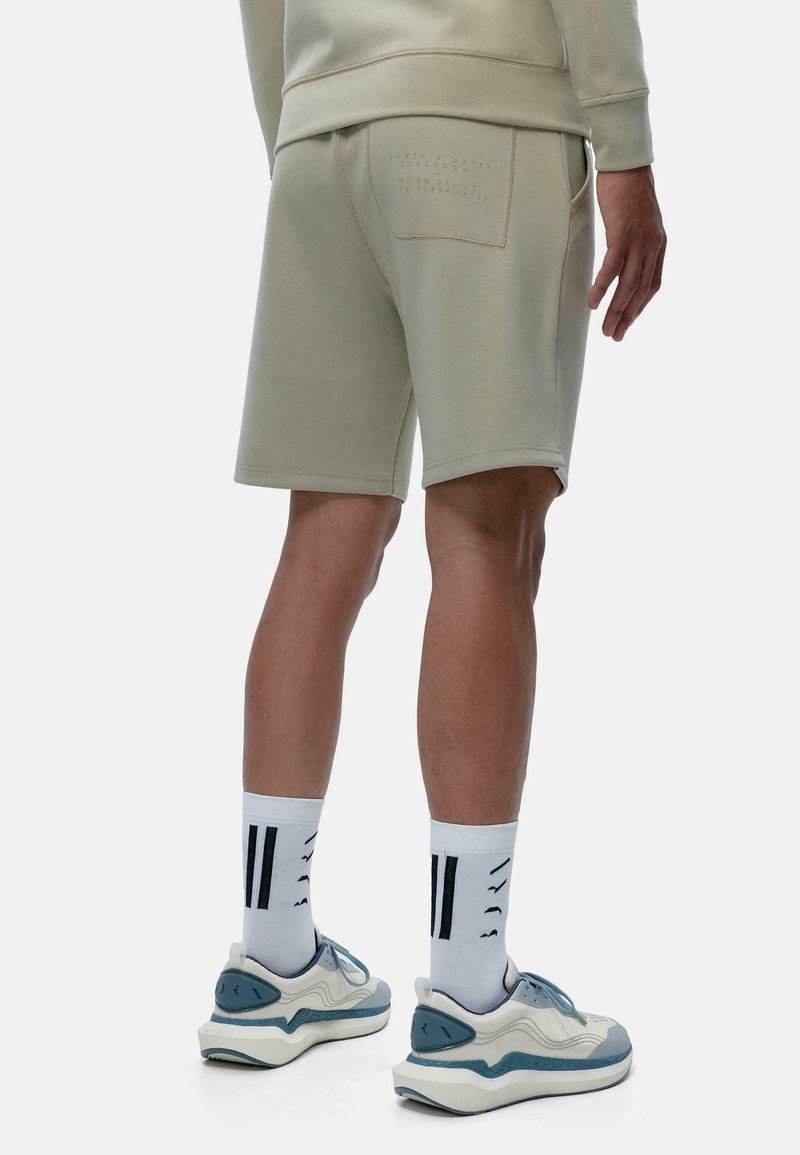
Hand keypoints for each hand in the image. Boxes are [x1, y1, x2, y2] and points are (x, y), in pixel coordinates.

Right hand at [589, 165, 665, 340]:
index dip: (639, 308)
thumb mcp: (635, 220)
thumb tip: (622, 255)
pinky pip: (612, 268)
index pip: (652, 285)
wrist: (627, 163)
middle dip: (627, 317)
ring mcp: (639, 241)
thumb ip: (634, 240)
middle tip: (614, 337)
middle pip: (641, 291)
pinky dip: (603, 288)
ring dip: (616, 311)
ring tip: (606, 330)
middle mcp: (652, 246)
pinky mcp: (622, 234)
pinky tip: (593, 304)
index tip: (626, 323)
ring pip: (629, 285)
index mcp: (658, 244)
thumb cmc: (627, 189)